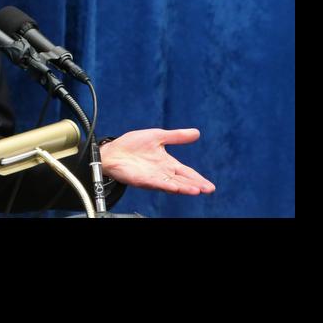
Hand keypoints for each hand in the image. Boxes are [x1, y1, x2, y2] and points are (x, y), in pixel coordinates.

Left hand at [99, 128, 214, 194]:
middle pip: (183, 181)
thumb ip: (177, 136)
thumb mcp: (159, 136)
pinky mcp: (143, 179)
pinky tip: (176, 188)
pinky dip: (168, 186)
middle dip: (196, 185)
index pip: (186, 173)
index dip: (198, 179)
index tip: (210, 186)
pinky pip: (157, 183)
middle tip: (208, 189)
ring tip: (197, 190)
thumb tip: (197, 132)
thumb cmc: (132, 145)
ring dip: (185, 188)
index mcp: (167, 163)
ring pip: (173, 184)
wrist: (112, 150)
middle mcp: (162, 173)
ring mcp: (153, 177)